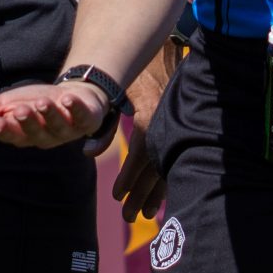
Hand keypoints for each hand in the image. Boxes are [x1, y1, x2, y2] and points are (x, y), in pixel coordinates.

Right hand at [0, 81, 107, 149]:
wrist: (73, 96)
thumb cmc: (33, 103)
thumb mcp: (2, 105)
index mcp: (22, 135)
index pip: (12, 135)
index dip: (5, 131)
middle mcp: (44, 136)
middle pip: (34, 132)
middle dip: (27, 122)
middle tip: (19, 110)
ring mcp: (66, 129)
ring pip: (57, 126)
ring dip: (49, 114)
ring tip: (42, 102)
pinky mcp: (85, 119)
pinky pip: (81, 117)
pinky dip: (75, 108)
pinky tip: (68, 98)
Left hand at [112, 48, 179, 220]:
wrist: (173, 55)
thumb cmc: (141, 74)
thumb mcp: (120, 96)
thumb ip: (104, 126)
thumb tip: (89, 153)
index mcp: (147, 122)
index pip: (137, 160)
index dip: (128, 181)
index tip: (118, 197)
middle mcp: (164, 130)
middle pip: (152, 172)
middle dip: (140, 195)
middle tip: (129, 217)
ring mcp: (176, 132)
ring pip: (166, 170)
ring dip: (154, 193)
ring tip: (145, 213)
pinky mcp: (183, 131)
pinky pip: (176, 161)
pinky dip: (167, 180)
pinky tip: (161, 194)